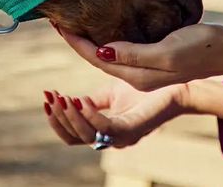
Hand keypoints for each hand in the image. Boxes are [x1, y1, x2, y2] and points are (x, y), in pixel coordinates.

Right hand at [42, 80, 184, 148]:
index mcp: (105, 131)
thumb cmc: (145, 89)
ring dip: (70, 117)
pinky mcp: (134, 128)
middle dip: (58, 118)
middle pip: (74, 138)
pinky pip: (106, 128)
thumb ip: (92, 100)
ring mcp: (123, 136)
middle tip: (49, 97)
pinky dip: (90, 115)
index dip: (56, 118)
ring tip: (61, 99)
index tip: (46, 97)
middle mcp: (112, 138)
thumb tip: (69, 99)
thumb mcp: (110, 92)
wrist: (176, 83)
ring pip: (87, 136)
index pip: (72, 133)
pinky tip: (80, 100)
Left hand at [59, 23, 222, 90]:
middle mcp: (138, 76)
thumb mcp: (166, 51)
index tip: (57, 24)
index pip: (96, 58)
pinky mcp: (154, 61)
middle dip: (77, 41)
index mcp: (137, 76)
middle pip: (98, 59)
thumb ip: (133, 54)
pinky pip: (122, 53)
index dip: (75, 42)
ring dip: (89, 42)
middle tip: (57, 19)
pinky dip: (106, 42)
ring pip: (108, 56)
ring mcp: (146, 70)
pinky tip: (102, 29)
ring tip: (72, 23)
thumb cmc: (201, 47)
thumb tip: (100, 52)